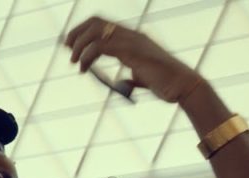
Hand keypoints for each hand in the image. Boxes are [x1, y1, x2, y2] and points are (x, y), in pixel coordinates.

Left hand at [65, 16, 200, 102]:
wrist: (181, 86)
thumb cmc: (165, 84)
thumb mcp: (144, 79)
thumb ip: (132, 77)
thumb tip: (123, 82)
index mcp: (133, 37)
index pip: (103, 23)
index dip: (83, 30)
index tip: (71, 44)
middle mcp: (131, 34)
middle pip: (96, 22)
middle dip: (77, 32)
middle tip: (67, 49)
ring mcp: (131, 41)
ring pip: (95, 32)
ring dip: (79, 45)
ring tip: (75, 61)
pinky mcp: (130, 52)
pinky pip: (99, 47)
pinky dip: (87, 56)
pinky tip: (84, 68)